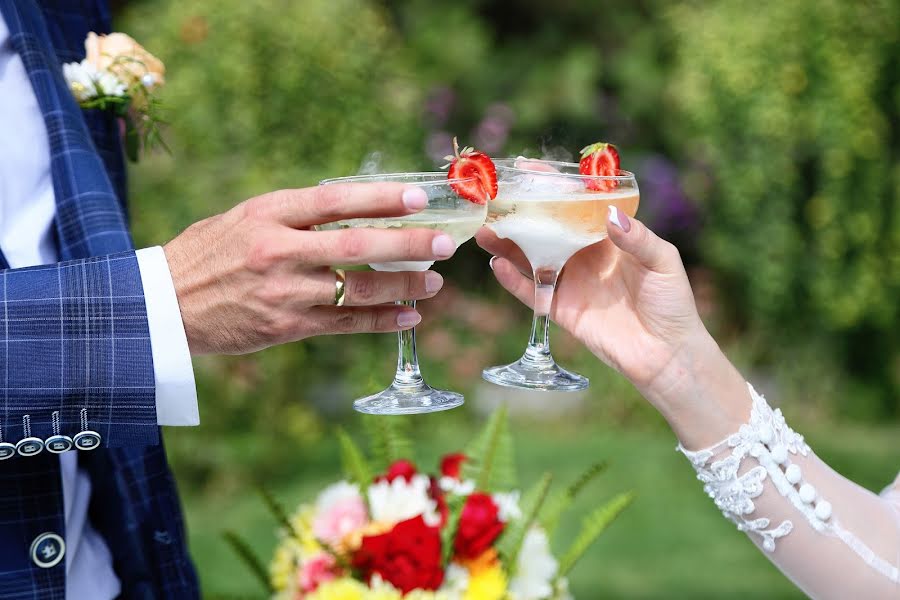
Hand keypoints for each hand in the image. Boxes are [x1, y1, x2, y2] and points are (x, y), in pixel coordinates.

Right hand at [164, 183, 455, 354]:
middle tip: (444, 242)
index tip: (419, 197)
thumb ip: (293, 214)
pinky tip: (408, 316)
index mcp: (267, 214)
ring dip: (402, 287)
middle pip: (356, 246)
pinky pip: (344, 325)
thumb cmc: (207, 254)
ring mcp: (284, 292)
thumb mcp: (242, 218)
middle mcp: (278, 251)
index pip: (334, 201)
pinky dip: (380, 321)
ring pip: (357, 290)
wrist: (163, 307)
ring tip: (434, 283)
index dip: (380, 198)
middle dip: (407, 244)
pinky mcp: (286, 327)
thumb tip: (351, 207)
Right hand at [477, 209, 748, 445]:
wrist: (668, 353)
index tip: (532, 171)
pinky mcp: (563, 310)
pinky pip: (532, 293)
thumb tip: (610, 215)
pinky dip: (513, 280)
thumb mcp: (663, 262)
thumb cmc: (674, 303)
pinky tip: (496, 265)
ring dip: (507, 245)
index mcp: (607, 238)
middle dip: (521, 215)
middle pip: (546, 231)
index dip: (554, 190)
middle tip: (496, 199)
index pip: (575, 208)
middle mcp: (584, 257)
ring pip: (532, 259)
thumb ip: (637, 238)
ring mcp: (571, 283)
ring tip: (485, 229)